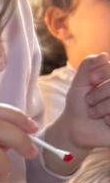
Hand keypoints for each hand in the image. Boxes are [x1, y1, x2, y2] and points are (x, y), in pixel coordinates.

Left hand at [46, 54, 109, 168]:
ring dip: (101, 107)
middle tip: (90, 101)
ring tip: (95, 112)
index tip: (91, 80)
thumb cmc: (79, 102)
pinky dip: (108, 119)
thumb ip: (88, 65)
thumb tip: (104, 56)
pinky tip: (105, 121)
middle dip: (99, 93)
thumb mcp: (80, 82)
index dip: (102, 73)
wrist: (75, 127)